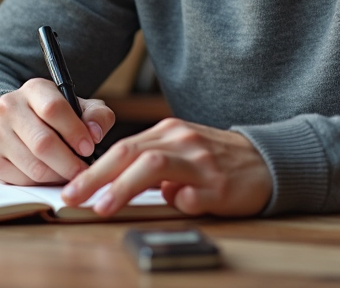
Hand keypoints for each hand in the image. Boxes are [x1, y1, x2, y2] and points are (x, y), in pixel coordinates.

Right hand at [0, 78, 115, 184]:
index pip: (53, 108)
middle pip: (43, 142)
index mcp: (34, 89)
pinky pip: (22, 180)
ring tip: (70, 174)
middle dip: (69, 162)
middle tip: (83, 171)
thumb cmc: (60, 118)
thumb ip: (97, 116)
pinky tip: (51, 175)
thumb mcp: (82, 109)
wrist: (23, 126)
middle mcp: (10, 107)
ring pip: (34, 166)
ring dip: (58, 176)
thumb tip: (94, 133)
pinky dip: (42, 184)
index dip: (74, 132)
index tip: (89, 148)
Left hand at [60, 118, 271, 217]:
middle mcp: (182, 141)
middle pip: (130, 153)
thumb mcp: (182, 151)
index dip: (93, 168)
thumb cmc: (218, 160)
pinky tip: (175, 207)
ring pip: (153, 167)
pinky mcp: (221, 186)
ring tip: (102, 206)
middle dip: (96, 176)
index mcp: (169, 132)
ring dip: (123, 187)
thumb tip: (117, 185)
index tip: (72, 187)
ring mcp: (201, 163)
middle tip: (73, 197)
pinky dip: (178, 202)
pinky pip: (192, 195)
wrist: (267, 161)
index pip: (122, 147)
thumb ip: (152, 162)